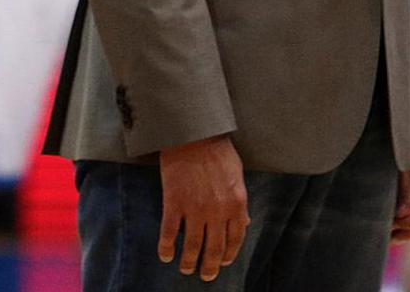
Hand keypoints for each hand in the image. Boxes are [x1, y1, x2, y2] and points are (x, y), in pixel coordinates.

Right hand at [157, 135, 249, 281]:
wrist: (193, 133)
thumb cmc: (217, 150)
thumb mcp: (237, 174)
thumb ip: (240, 202)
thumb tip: (244, 223)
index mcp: (236, 203)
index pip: (235, 238)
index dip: (228, 254)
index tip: (223, 262)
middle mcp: (217, 211)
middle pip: (214, 248)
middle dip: (210, 266)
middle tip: (205, 275)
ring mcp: (195, 208)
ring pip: (192, 245)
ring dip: (189, 261)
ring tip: (186, 269)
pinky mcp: (174, 202)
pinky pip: (170, 232)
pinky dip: (167, 247)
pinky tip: (165, 254)